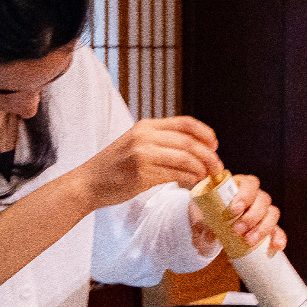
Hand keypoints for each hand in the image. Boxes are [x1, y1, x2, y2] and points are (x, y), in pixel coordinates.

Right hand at [77, 116, 222, 208]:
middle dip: (209, 156)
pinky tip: (192, 183)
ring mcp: (142, 155)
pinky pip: (176, 175)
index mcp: (145, 126)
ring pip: (186, 159)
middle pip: (190, 142)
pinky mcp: (141, 174)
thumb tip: (194, 147)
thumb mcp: (134, 143)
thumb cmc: (114, 166)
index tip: (215, 146)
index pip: (186, 123)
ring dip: (202, 170)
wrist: (88, 182)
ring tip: (207, 177)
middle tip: (217, 167)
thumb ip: (159, 140)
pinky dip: (190, 179)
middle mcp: (144, 137)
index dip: (206, 134)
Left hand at [189, 173, 285, 252]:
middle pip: (263, 200)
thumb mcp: (200, 214)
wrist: (208, 226)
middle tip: (236, 230)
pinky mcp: (267, 226)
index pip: (250, 183)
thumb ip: (202, 222)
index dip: (244, 195)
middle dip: (251, 216)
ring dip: (262, 228)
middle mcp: (255, 196)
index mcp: (239, 185)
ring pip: (272, 214)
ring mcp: (263, 211)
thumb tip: (209, 234)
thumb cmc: (205, 213)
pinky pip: (278, 230)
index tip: (233, 210)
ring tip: (248, 241)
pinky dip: (278, 238)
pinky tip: (276, 246)